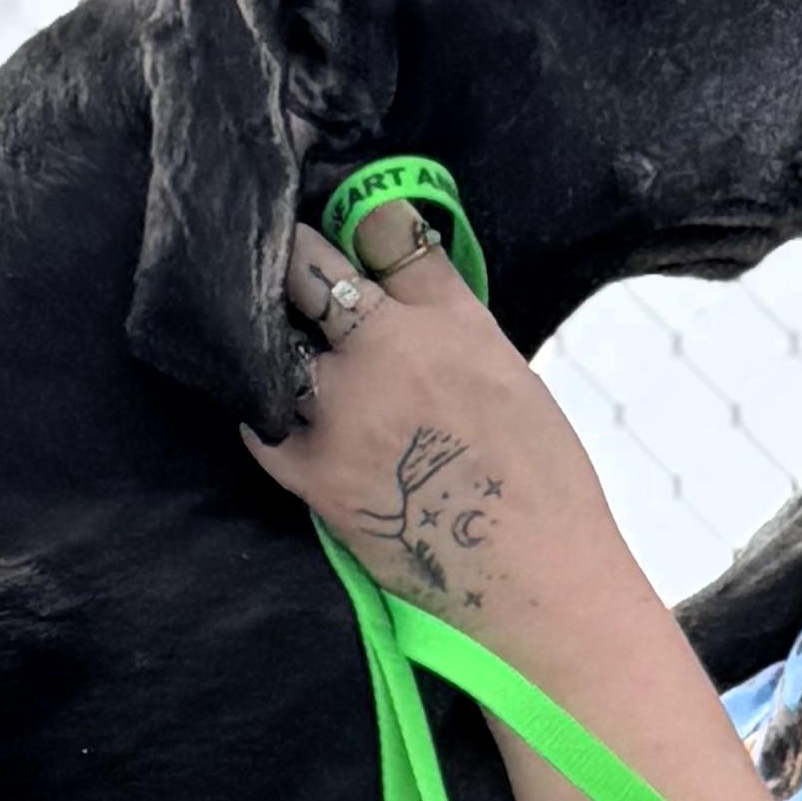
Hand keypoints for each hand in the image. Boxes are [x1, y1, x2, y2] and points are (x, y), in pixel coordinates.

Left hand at [237, 217, 595, 622]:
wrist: (536, 579)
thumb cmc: (542, 484)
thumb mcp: (510, 373)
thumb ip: (448, 324)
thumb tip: (400, 297)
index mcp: (448, 317)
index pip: (382, 226)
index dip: (355, 221)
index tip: (345, 229)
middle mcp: (387, 347)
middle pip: (307, 266)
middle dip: (293, 263)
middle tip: (288, 276)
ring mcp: (342, 408)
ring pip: (275, 341)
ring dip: (274, 341)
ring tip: (275, 349)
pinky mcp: (314, 471)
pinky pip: (258, 423)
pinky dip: (263, 412)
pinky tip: (275, 413)